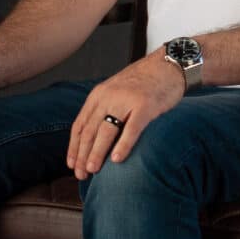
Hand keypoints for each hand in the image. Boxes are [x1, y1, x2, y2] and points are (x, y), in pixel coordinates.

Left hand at [66, 50, 184, 178]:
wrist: (168, 64)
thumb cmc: (144, 81)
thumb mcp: (116, 90)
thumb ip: (104, 108)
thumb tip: (92, 139)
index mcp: (99, 94)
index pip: (80, 125)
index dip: (74, 148)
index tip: (71, 165)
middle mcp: (110, 96)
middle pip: (90, 130)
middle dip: (82, 155)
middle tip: (81, 174)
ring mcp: (127, 100)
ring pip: (106, 131)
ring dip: (97, 153)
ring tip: (93, 170)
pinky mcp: (146, 105)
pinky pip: (131, 129)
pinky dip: (123, 145)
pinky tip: (117, 160)